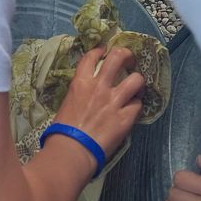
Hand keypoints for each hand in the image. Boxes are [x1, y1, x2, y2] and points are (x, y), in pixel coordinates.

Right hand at [55, 46, 143, 171]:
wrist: (71, 150)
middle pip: (118, 57)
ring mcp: (115, 101)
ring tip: (137, 87)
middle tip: (129, 61)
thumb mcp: (68, 103)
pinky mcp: (126, 117)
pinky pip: (138, 105)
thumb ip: (81, 93)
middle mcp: (99, 86)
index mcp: (81, 82)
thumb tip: (88, 93)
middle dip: (127, 55)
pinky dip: (136, 106)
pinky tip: (133, 110)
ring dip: (138, 82)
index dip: (101, 50)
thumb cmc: (62, 130)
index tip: (106, 50)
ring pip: (136, 79)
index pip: (92, 56)